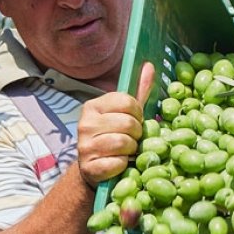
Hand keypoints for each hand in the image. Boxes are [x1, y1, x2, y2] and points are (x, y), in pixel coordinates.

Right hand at [76, 62, 153, 186]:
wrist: (95, 168)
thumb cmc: (114, 136)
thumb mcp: (126, 112)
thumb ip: (139, 91)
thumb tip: (149, 65)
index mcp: (93, 106)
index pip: (127, 101)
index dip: (138, 113)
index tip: (134, 120)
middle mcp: (85, 123)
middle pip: (128, 123)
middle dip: (137, 133)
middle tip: (131, 139)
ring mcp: (84, 145)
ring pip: (123, 143)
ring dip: (131, 150)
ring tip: (125, 151)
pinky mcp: (88, 166)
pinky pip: (118, 163)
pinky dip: (123, 164)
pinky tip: (118, 163)